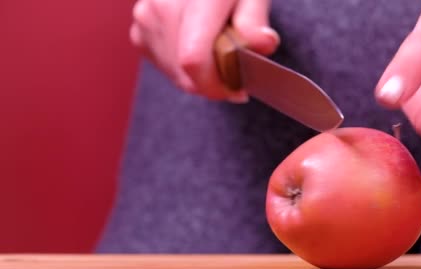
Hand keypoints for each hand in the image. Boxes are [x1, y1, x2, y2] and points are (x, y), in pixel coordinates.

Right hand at [130, 0, 279, 102]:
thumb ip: (256, 19)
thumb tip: (263, 42)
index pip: (194, 59)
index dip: (217, 85)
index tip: (238, 90)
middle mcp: (162, 7)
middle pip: (187, 74)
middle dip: (216, 82)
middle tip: (236, 70)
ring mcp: (146, 20)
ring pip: (177, 75)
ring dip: (202, 77)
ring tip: (219, 53)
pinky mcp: (139, 32)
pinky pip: (166, 67)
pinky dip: (186, 69)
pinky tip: (201, 48)